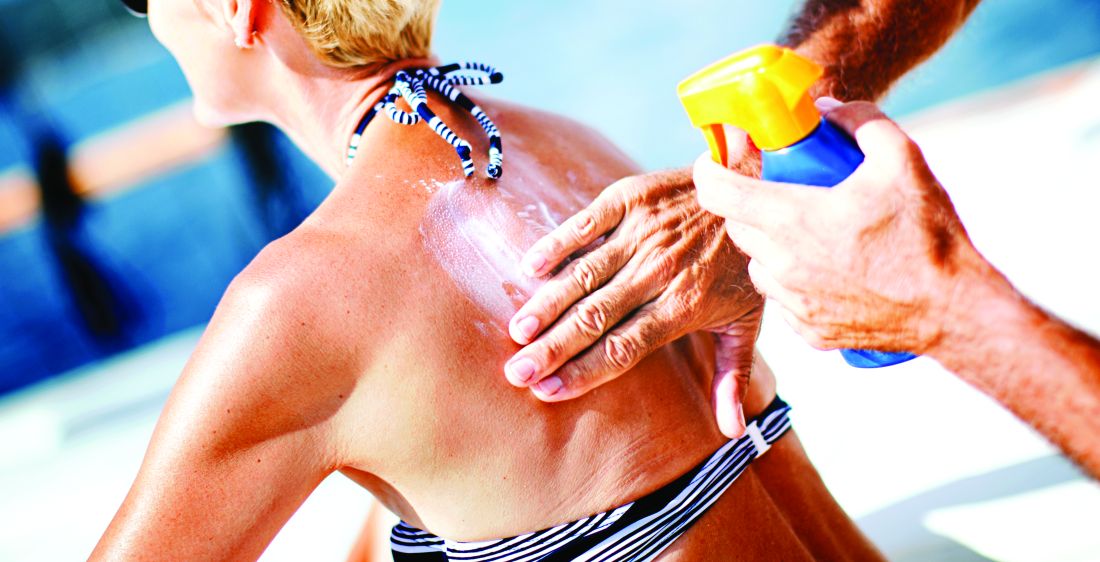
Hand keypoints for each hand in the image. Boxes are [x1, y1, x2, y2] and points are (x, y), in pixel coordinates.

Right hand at [503, 168, 763, 437]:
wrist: (753, 187)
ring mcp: (642, 235)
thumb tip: (732, 431)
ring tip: (517, 331)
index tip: (546, 392)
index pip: (623, 348)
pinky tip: (529, 268)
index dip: (583, 371)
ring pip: (584, 275)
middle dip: (552, 348)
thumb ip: (733, 376)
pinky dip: (557, 245)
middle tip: (516, 372)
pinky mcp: (631, 200)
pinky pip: (586, 224)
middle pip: (595, 318)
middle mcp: (658, 273)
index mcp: (682, 306)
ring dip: (547, 303)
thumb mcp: (747, 321)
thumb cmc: (744, 262)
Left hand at [694, 98, 981, 354]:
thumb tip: (827, 109)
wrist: (953, 309)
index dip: (708, 172)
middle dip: (748, 205)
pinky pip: (782, 297)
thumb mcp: (902, 160)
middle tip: (779, 192)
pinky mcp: (808, 330)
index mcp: (795, 220)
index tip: (712, 161)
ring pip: (757, 264)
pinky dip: (792, 280)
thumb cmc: (927, 235)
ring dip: (770, 244)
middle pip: (738, 227)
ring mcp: (794, 301)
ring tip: (808, 232)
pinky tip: (825, 269)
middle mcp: (784, 264)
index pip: (721, 194)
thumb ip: (860, 122)